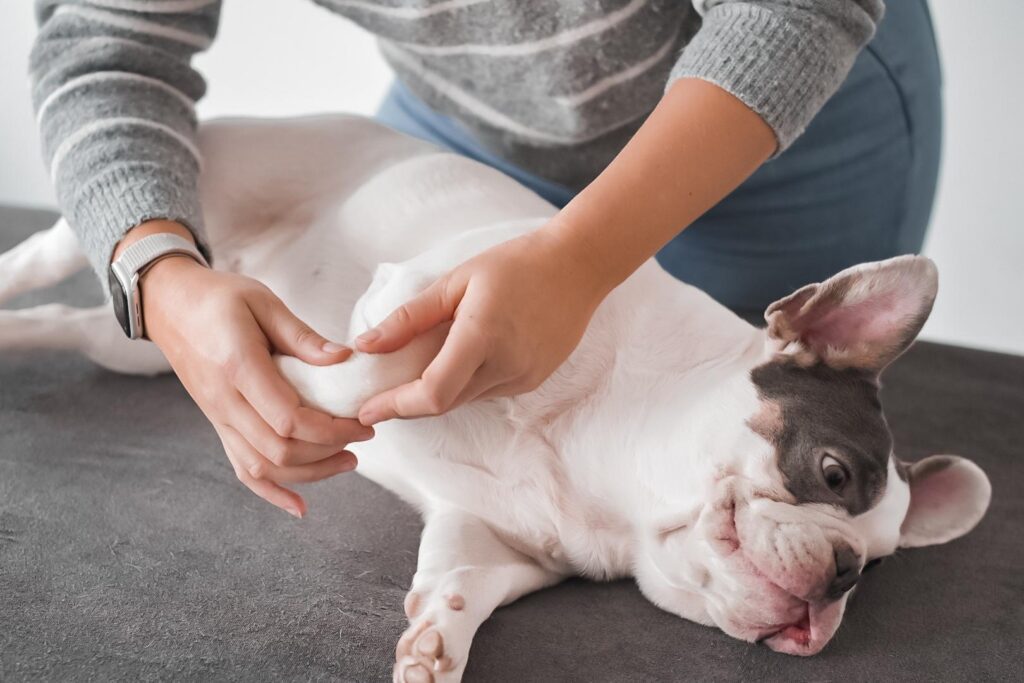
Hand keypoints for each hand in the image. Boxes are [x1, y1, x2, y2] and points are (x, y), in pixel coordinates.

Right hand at [123, 222, 371, 517]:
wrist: (169, 305)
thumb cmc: (219, 298)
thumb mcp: (264, 302)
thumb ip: (303, 336)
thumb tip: (344, 359)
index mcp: (238, 367)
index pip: (289, 419)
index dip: (331, 430)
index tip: (362, 421)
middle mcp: (224, 401)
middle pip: (279, 450)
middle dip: (329, 451)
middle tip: (364, 435)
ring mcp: (218, 418)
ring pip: (263, 466)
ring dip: (310, 472)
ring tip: (348, 460)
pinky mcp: (218, 425)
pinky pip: (242, 469)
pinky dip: (271, 491)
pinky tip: (299, 506)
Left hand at [355, 227, 609, 423]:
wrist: (578, 266)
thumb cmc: (515, 265)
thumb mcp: (455, 281)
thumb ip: (409, 318)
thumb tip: (366, 346)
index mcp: (481, 337)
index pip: (433, 393)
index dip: (396, 407)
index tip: (367, 409)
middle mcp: (505, 366)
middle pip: (444, 404)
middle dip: (408, 404)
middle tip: (379, 394)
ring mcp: (523, 378)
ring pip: (465, 400)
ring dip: (436, 393)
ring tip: (416, 371)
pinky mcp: (533, 380)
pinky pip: (487, 392)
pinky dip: (464, 383)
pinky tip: (461, 359)